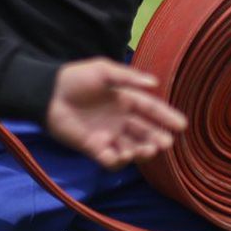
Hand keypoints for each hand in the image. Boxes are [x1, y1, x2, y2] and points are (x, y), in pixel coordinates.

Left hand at [45, 59, 185, 168]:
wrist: (47, 94)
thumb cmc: (75, 78)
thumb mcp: (103, 70)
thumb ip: (128, 77)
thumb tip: (154, 83)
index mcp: (125, 100)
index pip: (151, 110)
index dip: (166, 117)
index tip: (182, 125)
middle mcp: (120, 119)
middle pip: (145, 132)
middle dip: (157, 139)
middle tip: (165, 143)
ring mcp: (108, 135)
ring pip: (131, 148)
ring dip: (141, 151)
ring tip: (147, 150)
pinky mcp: (94, 148)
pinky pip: (111, 159)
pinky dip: (118, 160)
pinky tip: (122, 156)